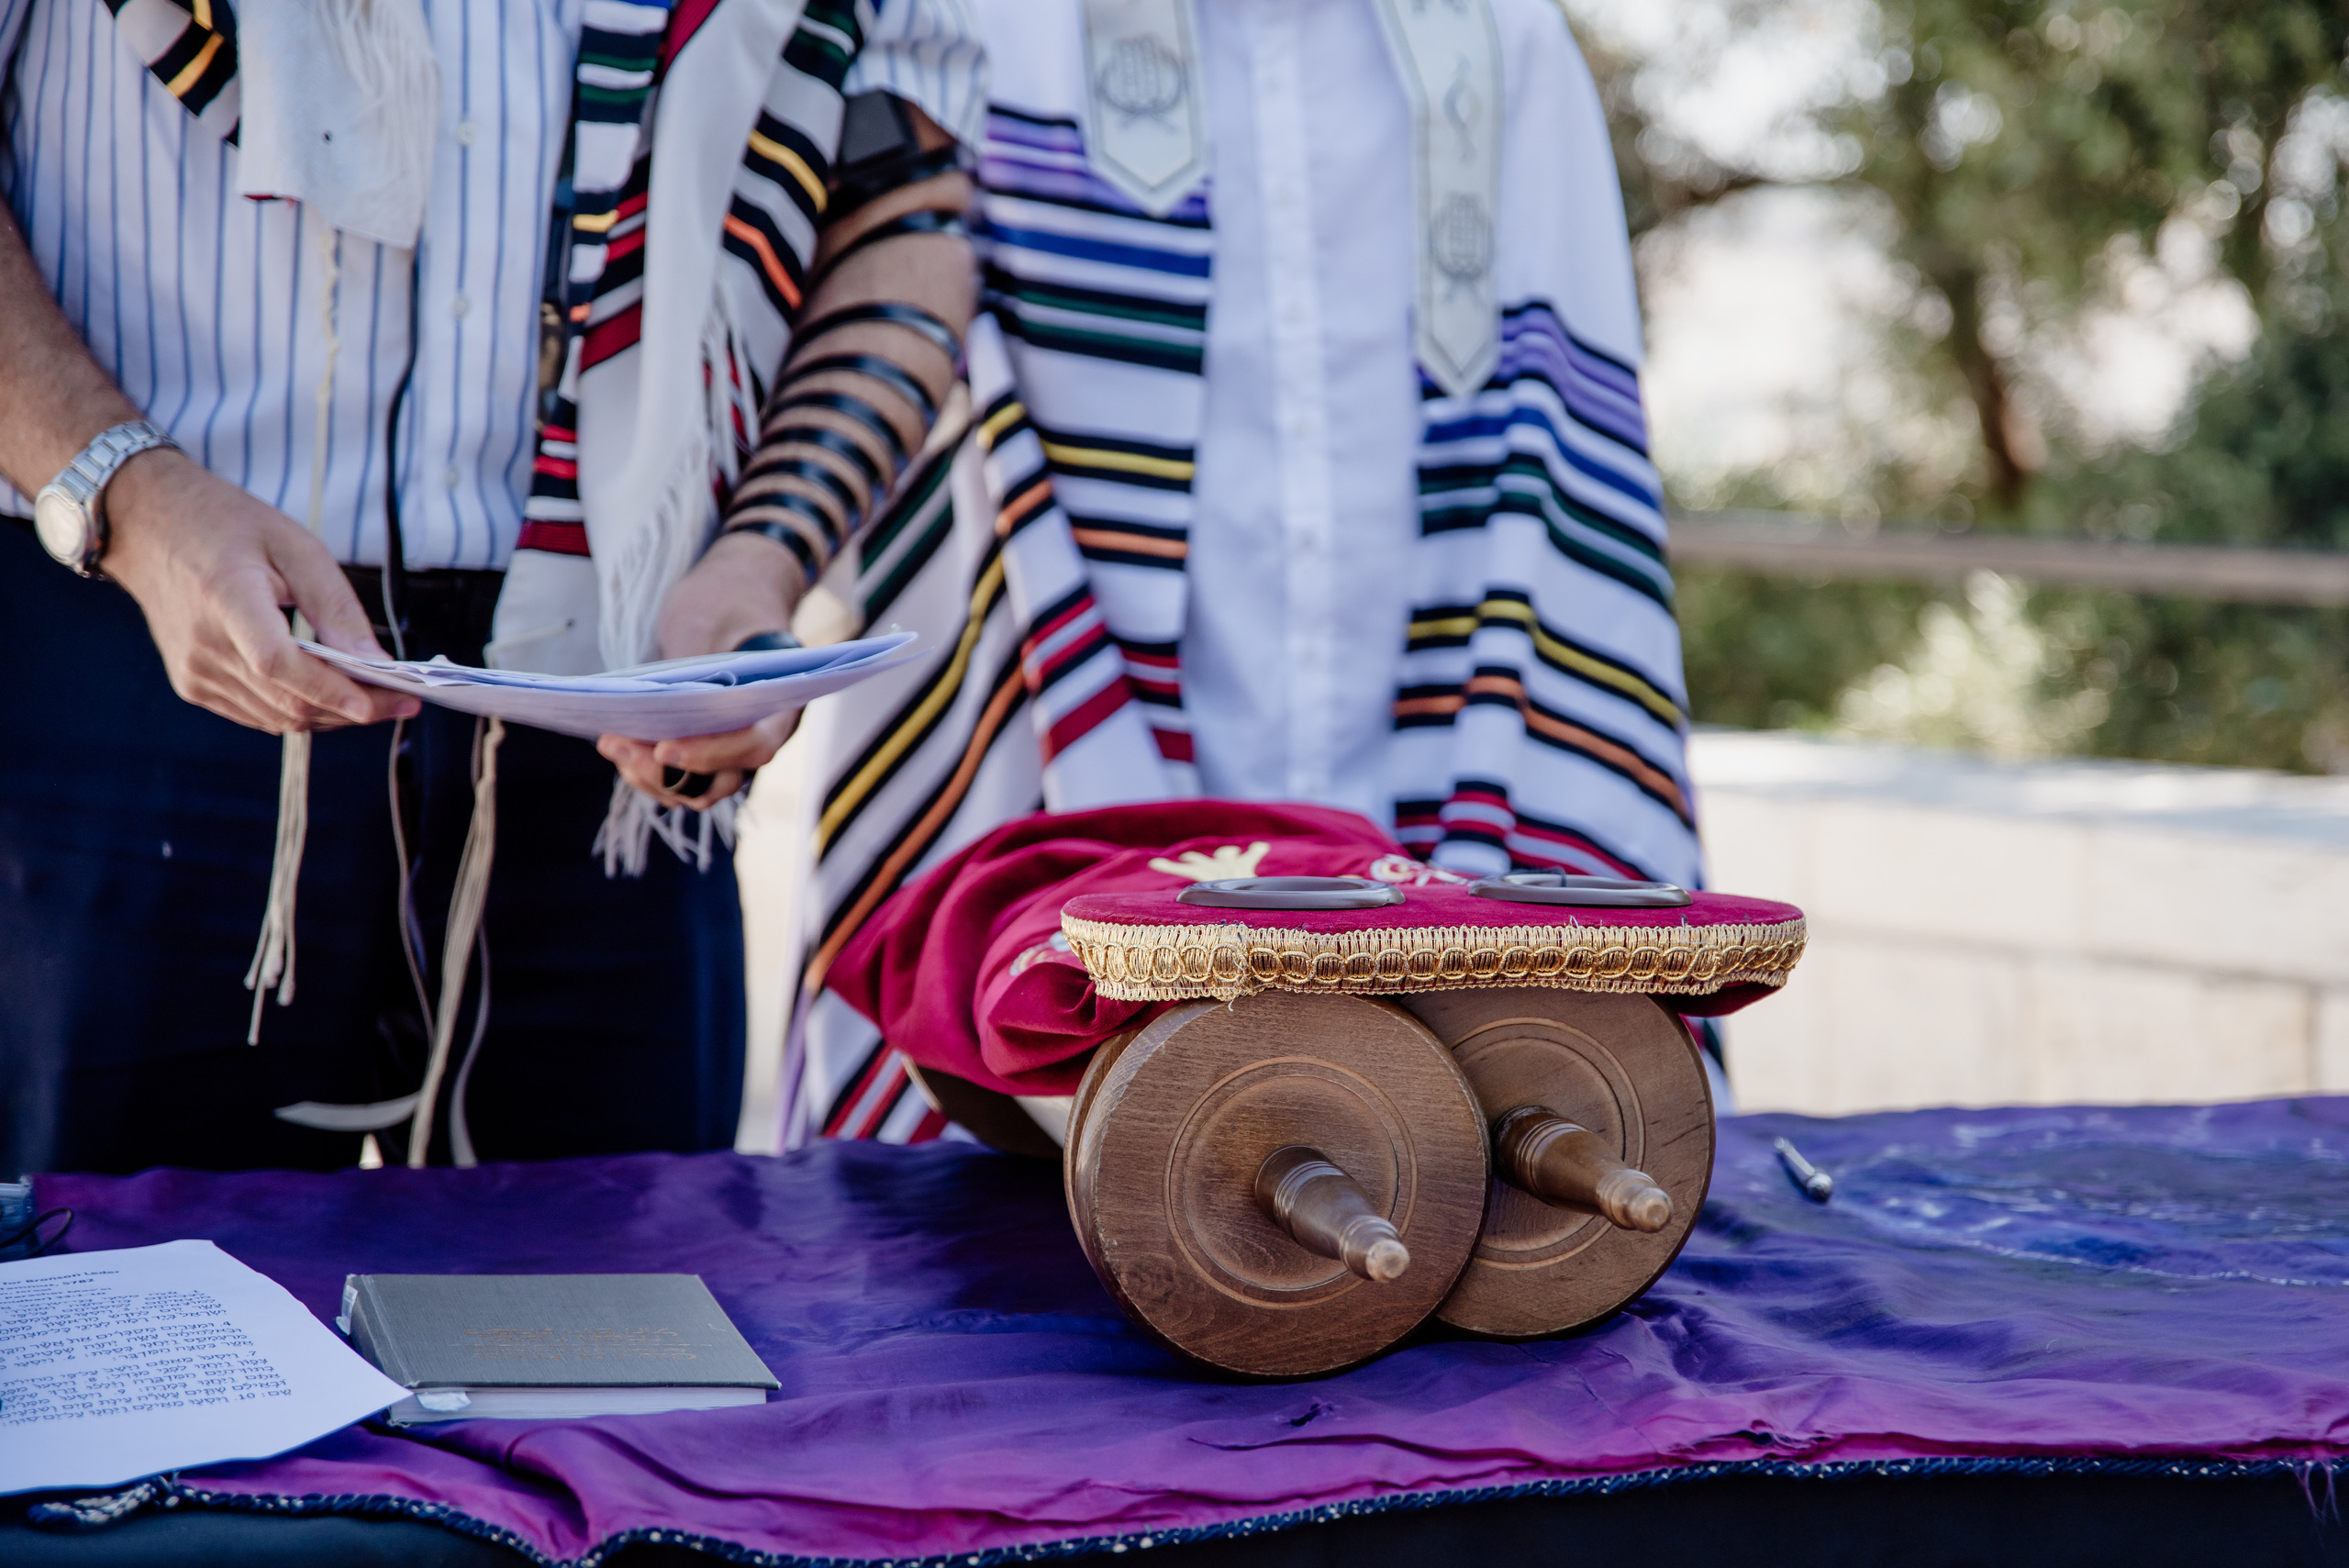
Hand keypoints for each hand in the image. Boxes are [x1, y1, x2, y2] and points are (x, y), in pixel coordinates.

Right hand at [101, 450, 420, 732]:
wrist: (148, 524)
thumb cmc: (226, 525)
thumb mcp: (295, 545)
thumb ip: (337, 606)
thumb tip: (376, 661)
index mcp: (225, 598)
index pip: (279, 665)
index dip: (333, 691)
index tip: (382, 703)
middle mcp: (202, 644)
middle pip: (287, 700)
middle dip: (353, 709)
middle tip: (403, 701)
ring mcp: (192, 670)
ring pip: (277, 716)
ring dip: (331, 714)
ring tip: (376, 698)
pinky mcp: (192, 684)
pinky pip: (257, 714)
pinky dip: (299, 710)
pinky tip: (330, 695)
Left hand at [596, 530, 805, 810]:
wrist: (730, 599)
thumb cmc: (730, 603)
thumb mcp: (718, 614)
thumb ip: (701, 654)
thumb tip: (670, 696)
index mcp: (780, 706)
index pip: (753, 745)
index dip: (710, 753)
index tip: (665, 748)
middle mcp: (758, 738)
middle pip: (719, 779)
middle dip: (665, 771)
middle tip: (618, 744)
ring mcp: (729, 751)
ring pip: (693, 787)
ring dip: (648, 773)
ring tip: (610, 742)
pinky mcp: (700, 752)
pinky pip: (675, 778)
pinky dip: (645, 768)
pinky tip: (616, 743)